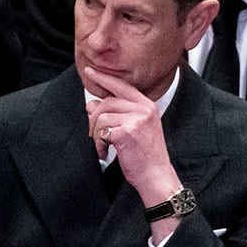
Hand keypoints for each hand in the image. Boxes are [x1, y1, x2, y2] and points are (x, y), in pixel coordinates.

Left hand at [85, 66, 180, 207]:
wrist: (156, 174)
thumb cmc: (147, 155)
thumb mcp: (137, 129)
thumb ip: (118, 113)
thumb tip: (93, 103)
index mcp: (148, 106)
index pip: (122, 86)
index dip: (104, 78)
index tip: (90, 72)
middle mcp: (144, 110)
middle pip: (107, 102)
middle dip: (94, 118)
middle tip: (95, 134)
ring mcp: (136, 120)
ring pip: (101, 116)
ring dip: (96, 134)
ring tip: (103, 146)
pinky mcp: (127, 132)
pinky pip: (101, 131)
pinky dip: (98, 144)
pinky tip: (105, 152)